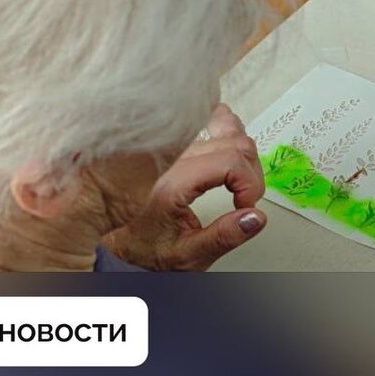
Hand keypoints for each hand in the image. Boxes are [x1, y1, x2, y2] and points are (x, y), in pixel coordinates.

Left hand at [104, 105, 266, 270]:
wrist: (120, 240)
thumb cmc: (146, 247)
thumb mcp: (187, 256)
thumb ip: (223, 237)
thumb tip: (254, 218)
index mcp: (173, 183)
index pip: (229, 161)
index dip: (249, 185)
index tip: (247, 207)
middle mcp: (173, 158)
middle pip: (235, 143)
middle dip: (251, 174)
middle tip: (246, 200)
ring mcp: (175, 146)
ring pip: (228, 126)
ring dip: (244, 154)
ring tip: (239, 180)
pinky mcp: (177, 143)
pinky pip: (212, 119)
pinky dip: (230, 133)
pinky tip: (228, 153)